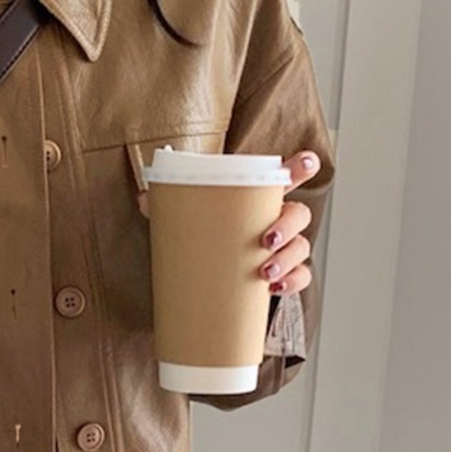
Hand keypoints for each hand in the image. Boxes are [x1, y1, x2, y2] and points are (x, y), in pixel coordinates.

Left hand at [135, 149, 321, 296]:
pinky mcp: (282, 276)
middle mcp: (276, 221)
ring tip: (264, 273)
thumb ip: (166, 206)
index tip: (305, 162)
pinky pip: (300, 277)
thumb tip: (145, 199)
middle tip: (266, 240)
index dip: (300, 167)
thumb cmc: (205, 237)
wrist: (205, 277)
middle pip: (298, 215)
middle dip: (288, 226)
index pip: (285, 178)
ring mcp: (282, 249)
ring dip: (288, 259)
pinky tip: (276, 289)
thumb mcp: (186, 219)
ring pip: (301, 248)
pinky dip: (293, 283)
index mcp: (258, 200)